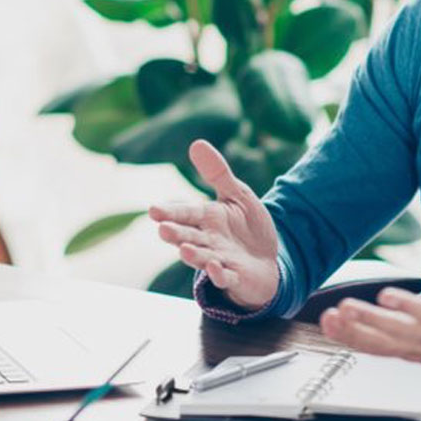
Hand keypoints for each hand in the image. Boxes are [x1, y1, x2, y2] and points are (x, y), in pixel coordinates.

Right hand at [147, 140, 280, 310]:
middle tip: (163, 229)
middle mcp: (208, 240)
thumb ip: (217, 173)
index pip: (186, 213)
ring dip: (193, 255)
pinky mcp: (235, 277)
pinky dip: (219, 275)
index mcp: (207, 218)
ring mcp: (220, 260)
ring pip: (202, 258)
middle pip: (189, 236)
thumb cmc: (246, 227)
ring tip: (183, 250)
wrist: (267, 259)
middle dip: (176, 234)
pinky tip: (215, 268)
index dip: (171, 212)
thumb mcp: (237, 194)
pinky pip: (226, 277)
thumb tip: (196, 143)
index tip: (153, 210)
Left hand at [319, 227, 420, 371]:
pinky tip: (332, 329)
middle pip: (397, 332)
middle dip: (369, 321)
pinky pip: (377, 349)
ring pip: (382, 344)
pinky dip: (353, 340)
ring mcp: (418, 348)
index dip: (407, 307)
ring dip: (354, 332)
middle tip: (345, 307)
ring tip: (330, 319)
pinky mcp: (407, 353)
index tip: (386, 295)